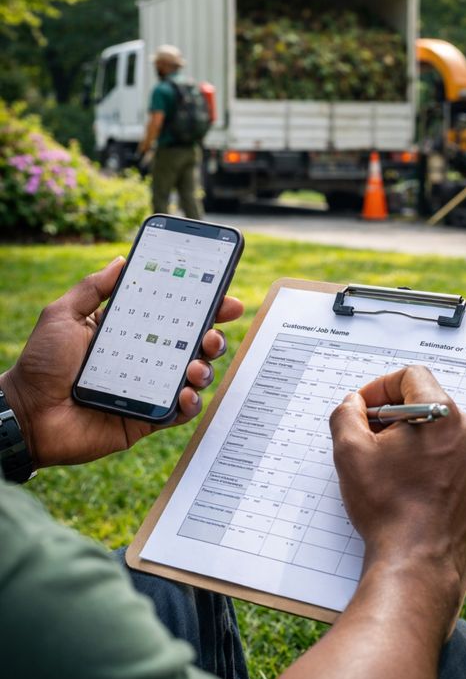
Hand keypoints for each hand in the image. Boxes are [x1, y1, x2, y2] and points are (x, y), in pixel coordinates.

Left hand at [0, 258, 242, 468]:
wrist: (28, 414)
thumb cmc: (40, 364)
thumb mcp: (63, 316)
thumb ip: (91, 288)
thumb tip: (121, 261)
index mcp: (130, 332)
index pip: (174, 315)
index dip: (203, 305)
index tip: (224, 296)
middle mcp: (145, 358)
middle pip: (192, 344)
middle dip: (213, 335)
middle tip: (213, 333)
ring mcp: (149, 389)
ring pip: (193, 376)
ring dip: (204, 368)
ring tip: (195, 365)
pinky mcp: (148, 418)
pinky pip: (179, 412)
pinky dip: (190, 403)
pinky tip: (185, 394)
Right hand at [329, 366, 465, 596]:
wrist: (417, 562)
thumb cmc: (387, 507)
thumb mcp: (350, 451)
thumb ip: (346, 413)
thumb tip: (353, 403)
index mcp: (443, 414)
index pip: (411, 376)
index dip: (380, 387)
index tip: (363, 409)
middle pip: (425, 402)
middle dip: (392, 414)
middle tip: (368, 436)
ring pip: (438, 430)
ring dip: (410, 438)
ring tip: (385, 464)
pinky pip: (451, 456)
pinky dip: (428, 460)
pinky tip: (406, 483)